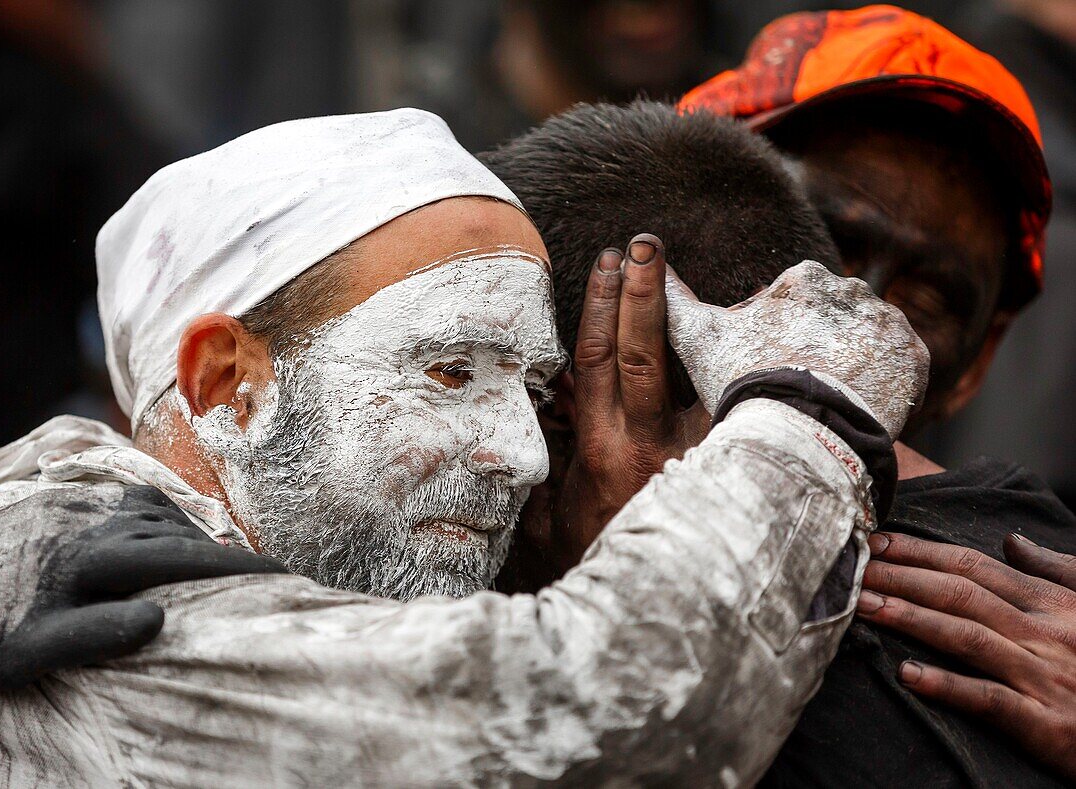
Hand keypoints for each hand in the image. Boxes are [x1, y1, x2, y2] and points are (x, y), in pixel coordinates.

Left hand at [0, 486, 285, 690]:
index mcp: (95, 556)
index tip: (282, 575)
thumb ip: (92, 632)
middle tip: (271, 576)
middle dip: (229, 555)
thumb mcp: (27, 647)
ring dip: (197, 537)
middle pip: (183, 535)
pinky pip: (139, 502)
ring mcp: (87, 503)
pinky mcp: (74, 496)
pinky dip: (166, 521)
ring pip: (164, 515)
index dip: (238, 568)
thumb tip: (158, 619)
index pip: (185, 559)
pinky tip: (170, 540)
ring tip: (224, 565)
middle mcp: (98, 520)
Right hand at [550, 234, 708, 573]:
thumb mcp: (553, 524)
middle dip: (642, 295)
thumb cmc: (598, 565)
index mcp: (599, 449)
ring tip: (684, 275)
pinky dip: (732, 367)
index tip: (606, 264)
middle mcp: (645, 444)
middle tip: (644, 245)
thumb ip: (540, 478)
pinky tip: (740, 332)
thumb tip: (528, 436)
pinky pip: (728, 405)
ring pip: (693, 373)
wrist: (654, 612)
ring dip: (688, 320)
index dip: (600, 308)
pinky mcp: (725, 466)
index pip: (597, 361)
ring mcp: (692, 454)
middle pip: (644, 354)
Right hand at [666, 260, 929, 438]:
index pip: (792, 305)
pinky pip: (899, 367)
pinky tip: (856, 406)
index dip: (775, 340)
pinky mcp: (913, 358)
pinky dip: (882, 385)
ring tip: (826, 403)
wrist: (801, 432)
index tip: (766, 370)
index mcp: (804, 278)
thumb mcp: (697, 337)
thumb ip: (670, 298)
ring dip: (850, 365)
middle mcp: (852, 288)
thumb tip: (634, 253)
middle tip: (796, 388)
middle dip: (817, 348)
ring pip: (864, 342)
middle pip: (831, 321)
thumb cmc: (746, 381)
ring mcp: (887, 322)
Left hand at [857, 531, 1075, 779]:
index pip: (973, 567)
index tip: (876, 543)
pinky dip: (947, 686)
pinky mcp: (1046, 724)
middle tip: (851, 568)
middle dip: (900, 577)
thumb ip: (1053, 572)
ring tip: (862, 607)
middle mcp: (1044, 634)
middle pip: (960, 594)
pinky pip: (990, 700)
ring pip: (966, 637)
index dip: (920, 552)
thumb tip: (1011, 542)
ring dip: (909, 619)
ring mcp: (1043, 677)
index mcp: (1052, 605)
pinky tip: (907, 676)